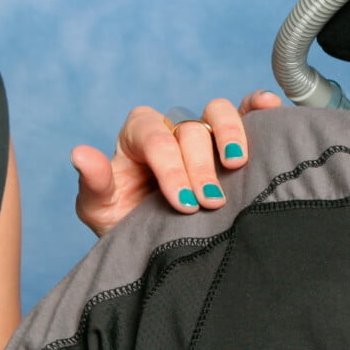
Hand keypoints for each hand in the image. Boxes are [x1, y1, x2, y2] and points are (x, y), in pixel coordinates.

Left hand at [73, 92, 282, 236]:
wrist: (152, 244)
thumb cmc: (123, 223)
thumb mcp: (99, 209)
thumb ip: (93, 182)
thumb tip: (79, 153)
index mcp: (136, 136)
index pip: (155, 139)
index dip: (172, 169)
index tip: (183, 204)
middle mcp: (170, 128)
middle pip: (189, 131)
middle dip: (200, 169)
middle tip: (209, 205)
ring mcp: (200, 133)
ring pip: (217, 113)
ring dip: (230, 134)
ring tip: (237, 162)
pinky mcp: (227, 142)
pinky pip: (243, 113)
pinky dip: (256, 106)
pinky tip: (270, 107)